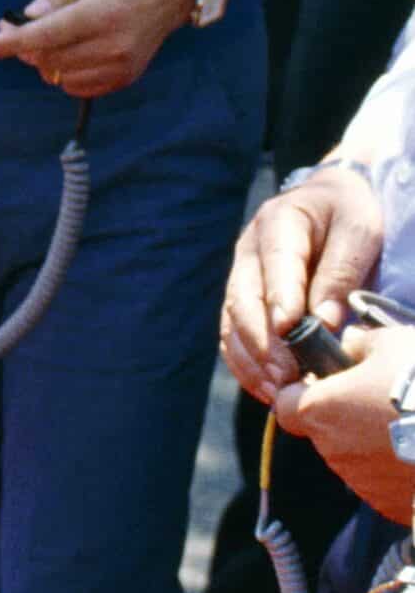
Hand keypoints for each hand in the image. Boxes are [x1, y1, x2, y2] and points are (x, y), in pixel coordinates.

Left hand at [0, 0, 194, 96]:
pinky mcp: (126, 77)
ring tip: (49, 34)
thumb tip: (28, 16)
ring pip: (59, 75)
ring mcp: (121, 65)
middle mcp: (113, 45)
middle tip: (13, 26)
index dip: (12, 43)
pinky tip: (69, 50)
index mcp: (103, 13)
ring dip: (43, 59)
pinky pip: (78, 86)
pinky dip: (63, 72)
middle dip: (22, 46)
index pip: (47, 36)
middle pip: (48, 58)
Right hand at [221, 166, 383, 399]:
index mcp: (279, 222)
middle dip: (263, 342)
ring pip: (232, 324)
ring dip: (251, 361)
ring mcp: (240, 276)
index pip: (276, 264)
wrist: (329, 202)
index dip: (280, 298)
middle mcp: (248, 251)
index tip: (290, 330)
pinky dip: (246, 366)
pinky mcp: (241, 300)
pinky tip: (265, 388)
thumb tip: (324, 323)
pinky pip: (233, 337)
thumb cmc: (347, 214)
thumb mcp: (359, 231)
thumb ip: (341, 273)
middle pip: (244, 300)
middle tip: (287, 375)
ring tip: (277, 391)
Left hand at [272, 321, 414, 523]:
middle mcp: (332, 451)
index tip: (328, 382)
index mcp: (320, 410)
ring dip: (376, 443)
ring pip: (357, 458)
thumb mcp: (394, 342)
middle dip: (348, 416)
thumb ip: (362, 344)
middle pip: (325, 431)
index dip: (301, 392)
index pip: (284, 405)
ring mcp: (362, 484)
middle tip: (386, 400)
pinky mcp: (390, 506)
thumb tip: (350, 345)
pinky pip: (387, 483)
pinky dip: (399, 470)